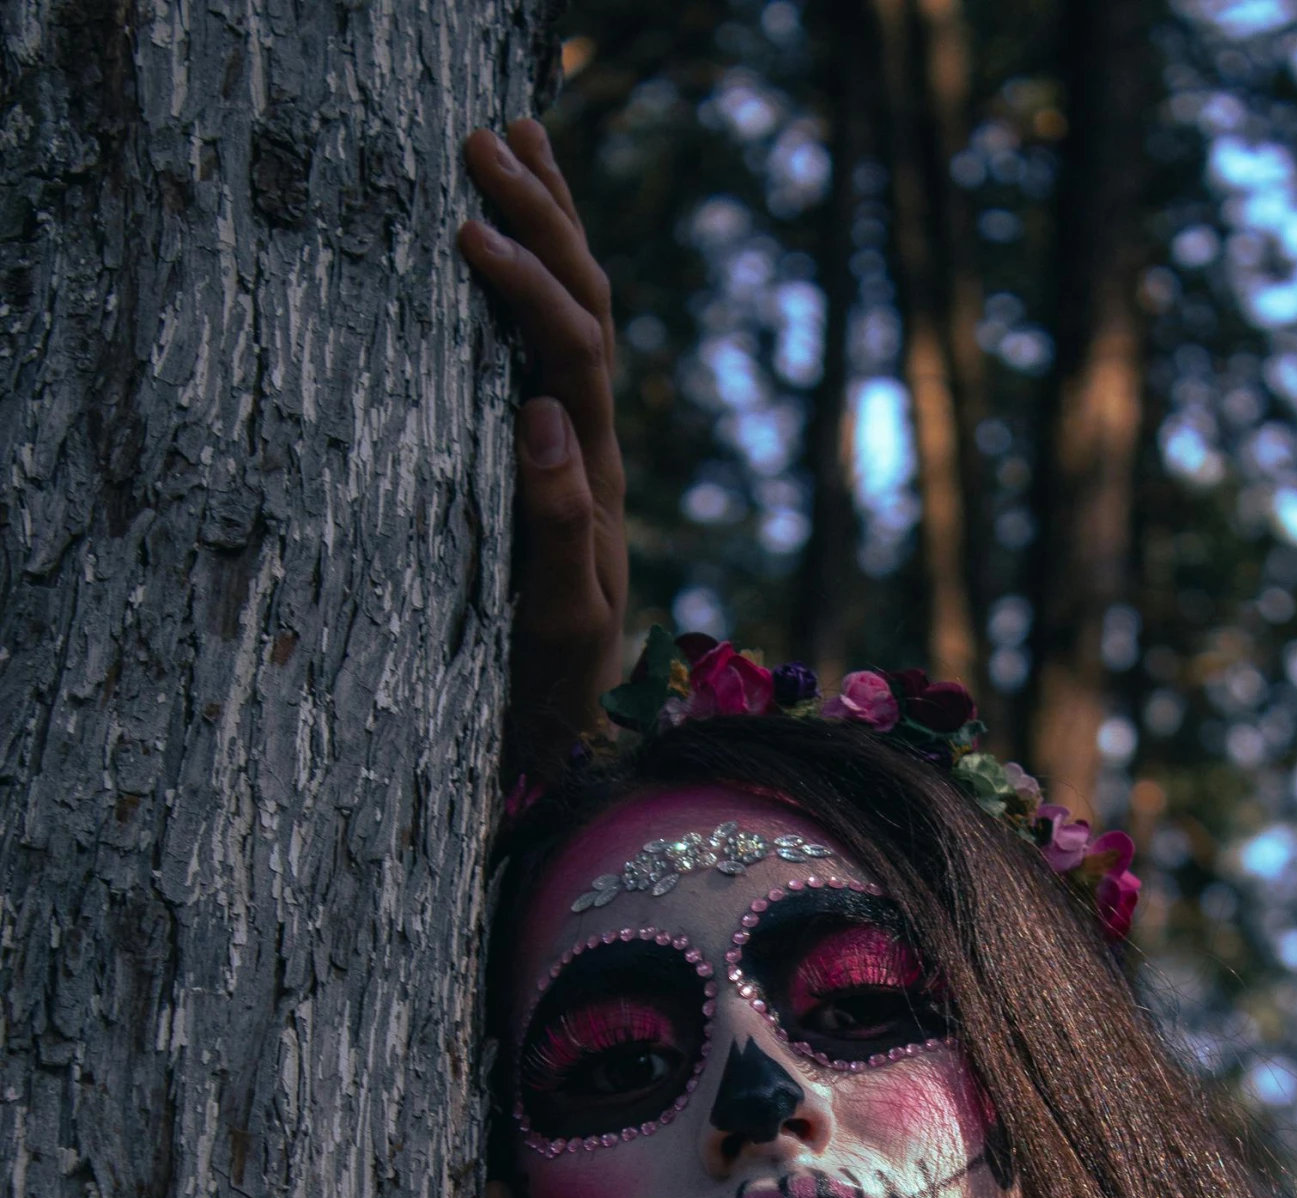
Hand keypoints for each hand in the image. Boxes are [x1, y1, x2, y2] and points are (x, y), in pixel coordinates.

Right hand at [459, 119, 627, 749]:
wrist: (573, 726)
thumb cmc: (553, 686)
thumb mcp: (559, 618)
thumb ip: (558, 525)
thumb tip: (542, 414)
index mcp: (589, 474)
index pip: (571, 351)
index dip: (526, 284)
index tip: (465, 229)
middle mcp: (591, 444)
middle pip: (586, 305)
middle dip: (543, 216)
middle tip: (485, 136)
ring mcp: (576, 443)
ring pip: (579, 309)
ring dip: (551, 220)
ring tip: (514, 133)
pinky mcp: (554, 453)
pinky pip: (557, 341)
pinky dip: (541, 271)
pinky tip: (514, 226)